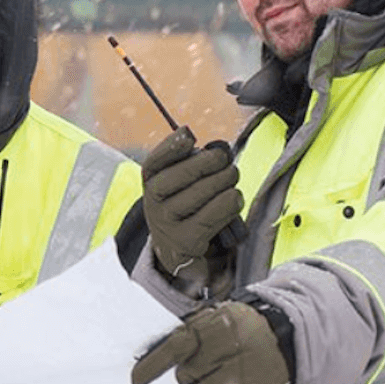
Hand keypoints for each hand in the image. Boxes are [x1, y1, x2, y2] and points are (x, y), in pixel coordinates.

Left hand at [130, 299, 291, 383]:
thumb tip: (150, 357)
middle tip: (221, 359)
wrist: (286, 344)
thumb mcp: (218, 317)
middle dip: (196, 368)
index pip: (180, 345)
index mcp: (222, 324)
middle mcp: (230, 352)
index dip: (155, 364)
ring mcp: (237, 383)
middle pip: (185, 373)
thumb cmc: (244, 331)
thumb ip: (188, 332)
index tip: (136, 379)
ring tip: (236, 372)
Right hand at [141, 126, 241, 296]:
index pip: (155, 160)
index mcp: (150, 181)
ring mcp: (168, 222)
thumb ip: (189, 162)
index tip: (190, 136)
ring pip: (205, 191)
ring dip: (227, 181)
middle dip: (213, 162)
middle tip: (226, 160)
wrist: (174, 247)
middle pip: (186, 173)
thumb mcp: (175, 182)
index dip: (172, 146)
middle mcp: (153, 201)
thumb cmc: (182, 203)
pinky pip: (216, 213)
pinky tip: (235, 198)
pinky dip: (231, 203)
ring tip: (232, 177)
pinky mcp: (186, 239)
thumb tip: (219, 150)